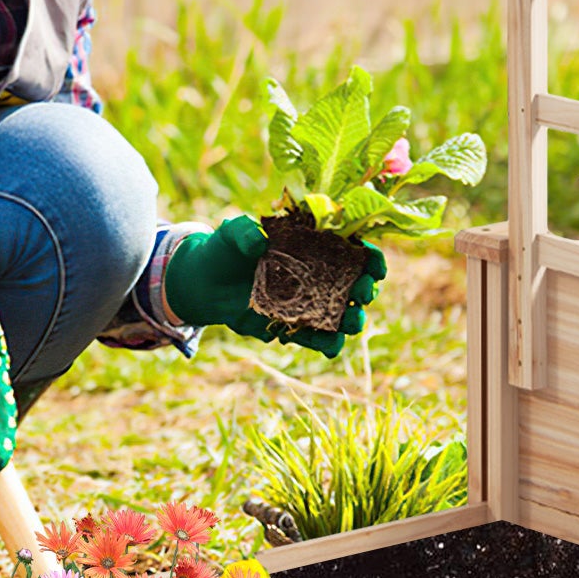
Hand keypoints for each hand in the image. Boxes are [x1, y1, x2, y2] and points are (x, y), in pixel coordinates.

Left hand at [163, 214, 385, 358]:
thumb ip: (244, 232)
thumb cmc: (225, 250)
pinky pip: (317, 338)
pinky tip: (332, 345)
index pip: (352, 248)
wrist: (204, 283)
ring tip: (353, 321)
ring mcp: (308, 302)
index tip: (374, 262)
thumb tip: (258, 243)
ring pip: (342, 314)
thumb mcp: (232, 233)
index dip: (369, 256)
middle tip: (363, 291)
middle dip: (367, 288)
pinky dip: (327, 344)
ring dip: (353, 319)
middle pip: (355, 283)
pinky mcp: (293, 326)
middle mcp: (318, 275)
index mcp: (313, 246)